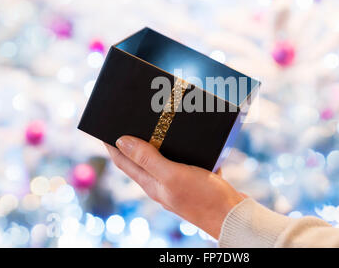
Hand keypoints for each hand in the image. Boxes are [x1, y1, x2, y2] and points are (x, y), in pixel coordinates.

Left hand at [105, 135, 244, 238]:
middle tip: (130, 121)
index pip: (124, 162)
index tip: (105, 127)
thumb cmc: (203, 198)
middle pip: (141, 160)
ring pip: (163, 160)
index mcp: (152, 184)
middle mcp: (162, 184)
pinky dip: (181, 149)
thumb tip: (121, 141)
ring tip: (157, 126)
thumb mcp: (173, 175)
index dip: (112, 145)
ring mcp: (179, 184)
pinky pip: (184, 161)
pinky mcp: (195, 181)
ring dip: (158, 143)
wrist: (233, 216)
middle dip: (133, 141)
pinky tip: (188, 139)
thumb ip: (148, 159)